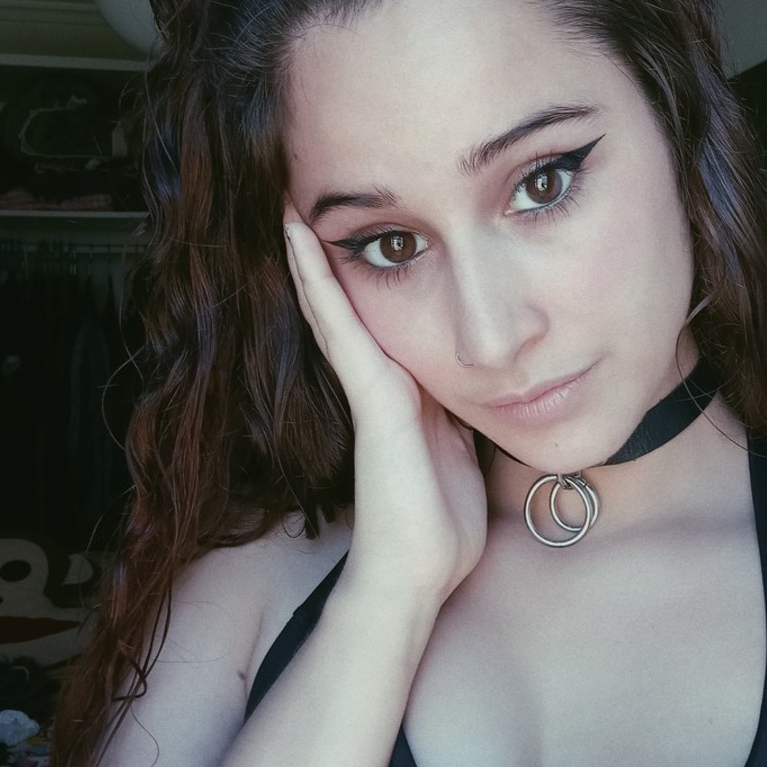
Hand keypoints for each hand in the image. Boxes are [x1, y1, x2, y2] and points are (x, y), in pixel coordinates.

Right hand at [283, 205, 487, 607]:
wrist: (420, 570)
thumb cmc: (441, 519)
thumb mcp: (461, 445)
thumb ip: (457, 409)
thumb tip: (475, 381)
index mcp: (407, 388)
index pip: (377, 316)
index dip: (358, 271)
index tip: (351, 220)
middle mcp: (383, 381)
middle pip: (347, 302)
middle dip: (327, 253)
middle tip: (300, 195)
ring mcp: (372, 387)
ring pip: (336, 305)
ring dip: (312, 254)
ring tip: (290, 201)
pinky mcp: (373, 398)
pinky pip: (344, 326)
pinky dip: (320, 282)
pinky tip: (301, 241)